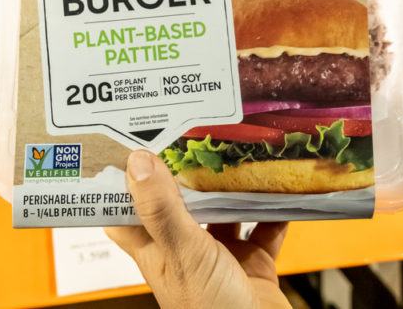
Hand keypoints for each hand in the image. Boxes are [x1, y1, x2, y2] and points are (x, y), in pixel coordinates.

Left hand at [106, 150, 290, 308]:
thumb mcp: (181, 252)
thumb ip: (161, 209)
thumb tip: (137, 162)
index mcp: (156, 251)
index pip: (128, 214)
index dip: (125, 185)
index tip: (128, 148)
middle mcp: (185, 251)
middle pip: (181, 206)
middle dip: (188, 175)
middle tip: (194, 138)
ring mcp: (221, 258)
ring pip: (224, 213)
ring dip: (232, 189)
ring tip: (238, 155)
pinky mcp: (254, 265)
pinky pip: (264, 230)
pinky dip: (273, 210)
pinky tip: (277, 188)